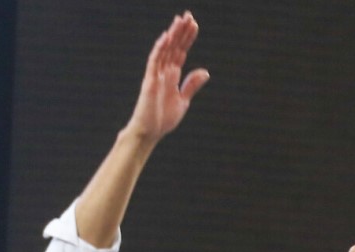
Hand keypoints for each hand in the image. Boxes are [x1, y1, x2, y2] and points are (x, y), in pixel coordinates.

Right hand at [126, 11, 209, 141]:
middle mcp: (163, 72)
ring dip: (172, 35)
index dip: (187, 38)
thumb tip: (205, 72)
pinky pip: (154, 61)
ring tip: (180, 20)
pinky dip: (160, 49)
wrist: (150, 132)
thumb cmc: (163, 118)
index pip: (180, 52)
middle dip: (181, 32)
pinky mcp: (149, 81)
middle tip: (189, 16)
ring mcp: (156, 75)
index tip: (194, 25)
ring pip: (164, 50)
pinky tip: (166, 37)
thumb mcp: (183, 100)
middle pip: (173, 47)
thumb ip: (192, 85)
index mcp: (172, 76)